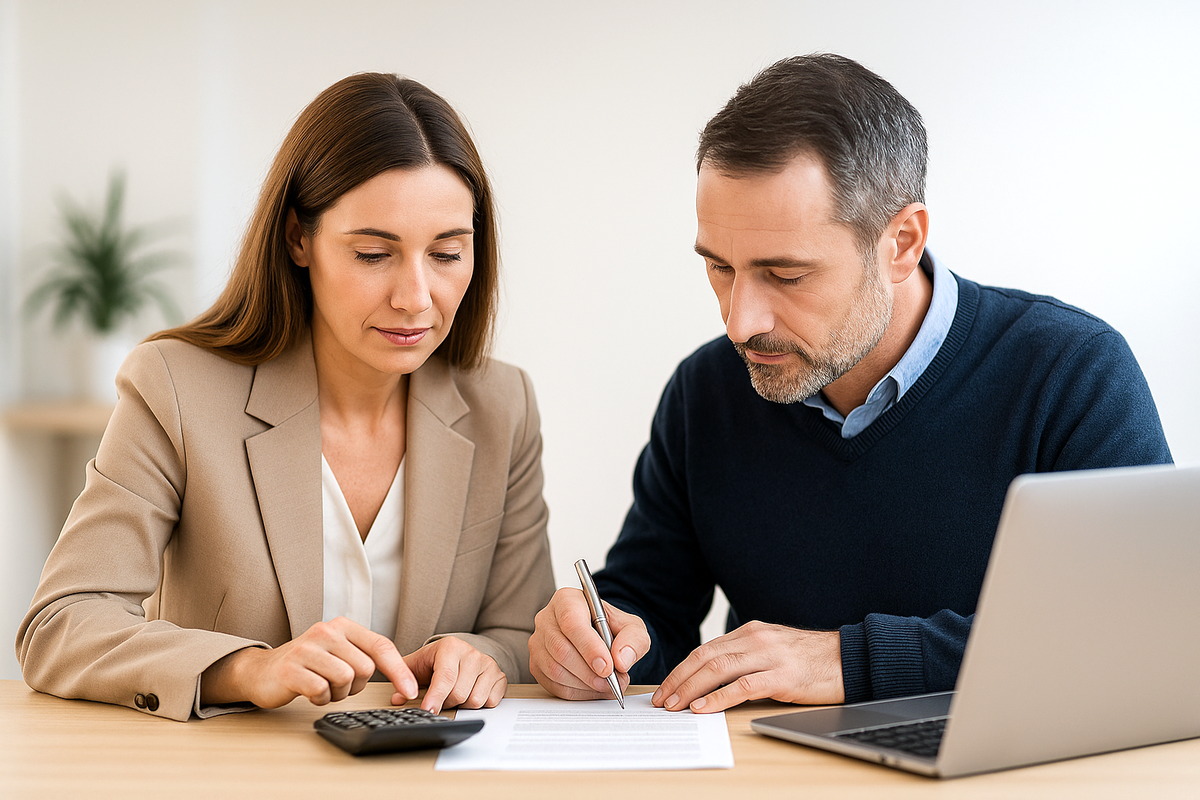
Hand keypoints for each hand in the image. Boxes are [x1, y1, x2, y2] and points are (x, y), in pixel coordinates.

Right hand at [201, 616, 417, 708]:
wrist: (262, 672)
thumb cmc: (307, 664)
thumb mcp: (338, 652)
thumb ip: (365, 655)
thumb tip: (403, 675)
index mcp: (342, 626)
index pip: (381, 646)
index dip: (400, 671)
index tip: (411, 690)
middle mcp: (326, 631)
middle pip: (366, 668)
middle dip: (356, 685)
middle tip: (338, 685)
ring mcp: (308, 648)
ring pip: (346, 679)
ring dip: (337, 693)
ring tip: (323, 686)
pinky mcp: (292, 668)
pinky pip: (322, 691)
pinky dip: (319, 699)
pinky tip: (309, 692)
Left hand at [402, 637, 506, 713]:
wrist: (457, 653)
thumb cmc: (434, 661)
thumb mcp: (416, 666)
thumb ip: (403, 680)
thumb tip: (398, 699)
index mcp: (450, 647)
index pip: (445, 677)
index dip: (435, 698)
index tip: (428, 711)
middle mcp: (471, 653)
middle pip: (459, 694)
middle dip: (446, 703)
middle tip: (440, 699)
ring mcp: (488, 664)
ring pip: (475, 700)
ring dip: (463, 705)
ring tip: (455, 694)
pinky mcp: (500, 675)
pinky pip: (491, 701)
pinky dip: (479, 705)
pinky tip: (470, 694)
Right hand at [528, 587, 650, 699]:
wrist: (601, 637)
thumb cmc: (612, 628)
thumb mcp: (632, 627)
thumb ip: (633, 639)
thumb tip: (621, 660)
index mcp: (568, 600)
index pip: (572, 622)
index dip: (589, 647)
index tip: (608, 667)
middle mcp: (547, 618)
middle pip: (561, 649)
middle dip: (589, 672)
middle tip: (612, 681)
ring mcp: (538, 642)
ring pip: (555, 670)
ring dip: (585, 684)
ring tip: (607, 685)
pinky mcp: (536, 664)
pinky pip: (552, 685)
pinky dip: (576, 692)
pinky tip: (593, 688)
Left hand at [651, 620, 842, 712]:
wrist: (849, 658)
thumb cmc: (811, 659)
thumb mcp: (773, 648)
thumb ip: (747, 656)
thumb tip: (715, 677)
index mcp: (750, 632)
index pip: (706, 650)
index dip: (682, 669)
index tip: (666, 686)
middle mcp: (755, 639)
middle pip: (705, 658)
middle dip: (679, 679)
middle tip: (662, 699)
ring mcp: (769, 656)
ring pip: (718, 670)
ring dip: (691, 689)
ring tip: (675, 706)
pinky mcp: (782, 677)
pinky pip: (742, 686)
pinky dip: (718, 698)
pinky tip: (704, 708)